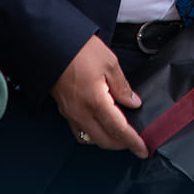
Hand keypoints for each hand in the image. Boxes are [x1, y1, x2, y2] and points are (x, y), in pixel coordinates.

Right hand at [50, 34, 147, 157]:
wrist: (51, 44)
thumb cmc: (78, 50)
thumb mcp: (109, 63)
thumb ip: (123, 86)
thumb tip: (133, 102)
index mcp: (96, 101)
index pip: (118, 129)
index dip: (133, 142)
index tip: (143, 149)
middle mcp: (81, 112)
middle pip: (104, 140)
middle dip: (121, 145)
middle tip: (134, 142)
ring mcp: (70, 113)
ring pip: (90, 138)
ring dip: (106, 140)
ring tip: (118, 132)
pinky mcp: (63, 109)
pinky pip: (79, 130)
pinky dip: (92, 132)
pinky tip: (99, 122)